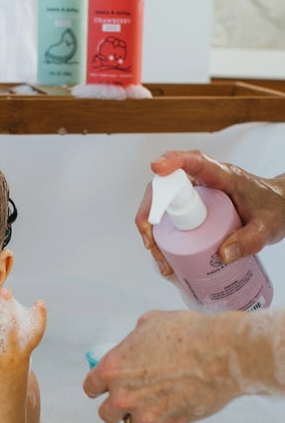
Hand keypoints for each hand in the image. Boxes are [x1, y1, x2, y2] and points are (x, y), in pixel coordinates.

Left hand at [0, 289, 45, 422]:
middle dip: (9, 308)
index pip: (35, 335)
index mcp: (24, 362)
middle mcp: (12, 360)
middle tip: (6, 291)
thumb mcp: (17, 380)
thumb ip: (14, 362)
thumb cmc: (10, 404)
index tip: (40, 303)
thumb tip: (7, 345)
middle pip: (12, 327)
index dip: (39, 318)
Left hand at [83, 310, 242, 422]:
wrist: (220, 352)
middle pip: (106, 414)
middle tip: (129, 398)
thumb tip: (136, 345)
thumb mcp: (150, 323)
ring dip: (140, 415)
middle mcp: (124, 395)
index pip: (91, 387)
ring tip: (154, 402)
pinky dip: (166, 415)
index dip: (98, 386)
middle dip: (116, 407)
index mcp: (113, 369)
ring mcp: (147, 413)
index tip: (104, 387)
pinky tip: (177, 399)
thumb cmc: (187, 333)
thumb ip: (134, 340)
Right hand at [136, 150, 284, 275]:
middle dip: (151, 213)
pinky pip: (171, 220)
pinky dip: (163, 239)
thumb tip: (222, 255)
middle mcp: (203, 183)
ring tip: (162, 261)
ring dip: (153, 231)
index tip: (157, 167)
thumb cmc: (275, 209)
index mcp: (223, 176)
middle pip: (166, 188)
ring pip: (164, 206)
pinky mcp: (194, 211)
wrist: (279, 209)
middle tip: (151, 242)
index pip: (195, 162)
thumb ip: (250, 240)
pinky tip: (168, 261)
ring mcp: (196, 197)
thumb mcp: (268, 228)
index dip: (174, 161)